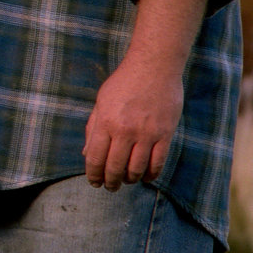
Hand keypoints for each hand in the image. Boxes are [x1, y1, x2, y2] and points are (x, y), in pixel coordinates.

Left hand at [81, 60, 181, 188]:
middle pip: (115, 168)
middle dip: (111, 183)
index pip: (95, 159)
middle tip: (111, 187)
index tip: (95, 182)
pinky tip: (146, 176)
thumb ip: (93, 128)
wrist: (155, 65)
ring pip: (136, 169)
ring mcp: (146, 133)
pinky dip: (151, 175)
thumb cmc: (125, 82)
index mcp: (106, 122)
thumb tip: (86, 155)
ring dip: (130, 180)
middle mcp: (125, 131)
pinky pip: (158, 163)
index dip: (93, 175)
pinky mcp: (165, 134)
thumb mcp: (101, 102)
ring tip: (127, 180)